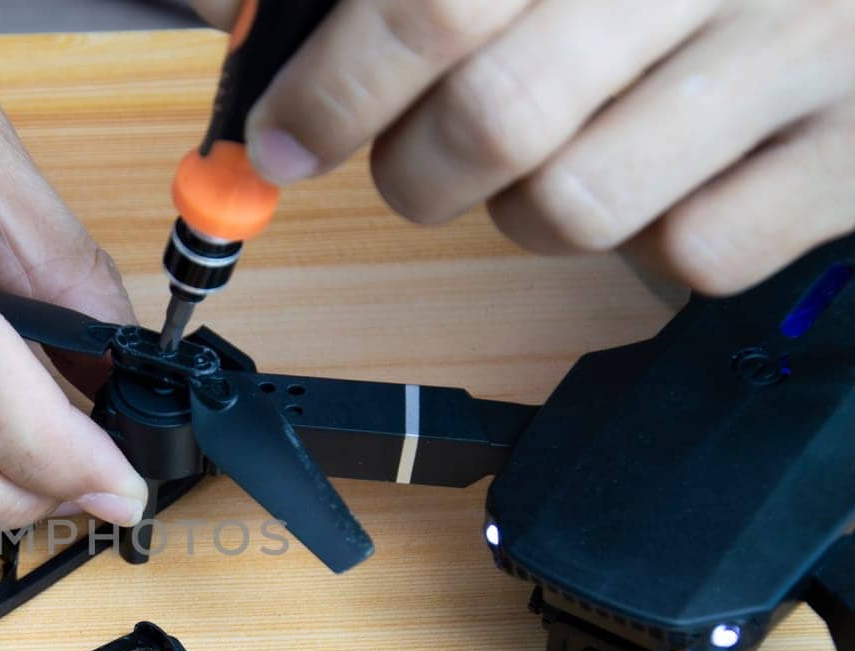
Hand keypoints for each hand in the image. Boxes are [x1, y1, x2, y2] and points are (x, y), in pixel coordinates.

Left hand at [196, 0, 854, 293]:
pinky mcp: (854, 153)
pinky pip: (692, 255)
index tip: (284, 138)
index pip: (436, 6)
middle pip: (496, 118)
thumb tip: (229, 10)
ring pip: (576, 204)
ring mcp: (806, 49)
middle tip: (417, 163)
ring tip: (557, 155)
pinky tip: (667, 175)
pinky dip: (652, 241)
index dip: (336, 87)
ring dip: (527, 210)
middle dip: (418, 169)